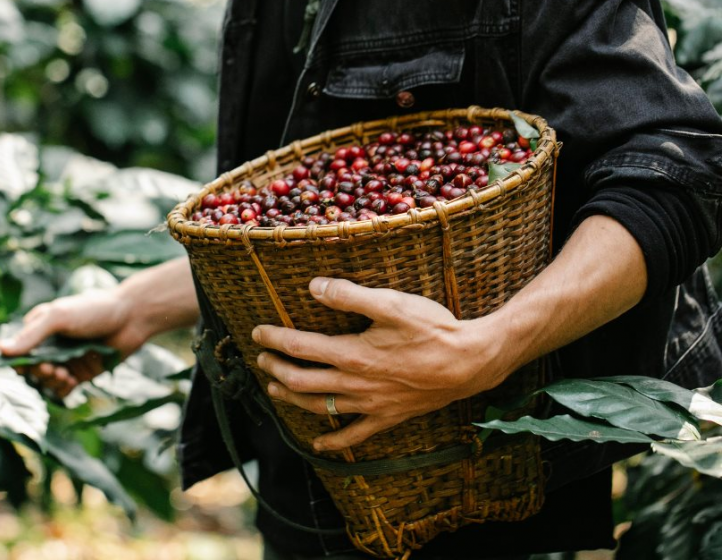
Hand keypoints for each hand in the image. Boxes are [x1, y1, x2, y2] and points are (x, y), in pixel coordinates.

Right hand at [0, 289, 148, 397]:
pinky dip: (63, 390)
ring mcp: (66, 360)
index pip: (18, 351)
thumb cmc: (93, 309)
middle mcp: (51, 346)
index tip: (28, 365)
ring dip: (51, 382)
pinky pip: (64, 389)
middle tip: (53, 369)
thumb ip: (32, 335)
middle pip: (32, 369)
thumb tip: (1, 349)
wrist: (131, 317)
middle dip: (38, 372)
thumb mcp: (59, 316)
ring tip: (65, 375)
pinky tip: (71, 381)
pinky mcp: (81, 373)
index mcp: (40, 328)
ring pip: (47, 381)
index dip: (19, 362)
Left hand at [253, 277, 507, 451]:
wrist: (471, 362)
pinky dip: (333, 442)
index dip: (275, 339)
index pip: (300, 347)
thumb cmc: (433, 329)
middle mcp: (356, 384)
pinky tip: (318, 443)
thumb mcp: (391, 303)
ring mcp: (371, 404)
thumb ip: (349, 295)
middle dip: (276, 370)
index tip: (257, 333)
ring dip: (293, 399)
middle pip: (302, 380)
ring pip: (321, 407)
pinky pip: (354, 436)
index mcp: (352, 354)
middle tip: (261, 360)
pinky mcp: (388, 417)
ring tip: (274, 390)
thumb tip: (313, 286)